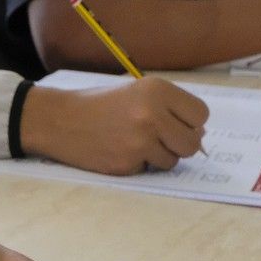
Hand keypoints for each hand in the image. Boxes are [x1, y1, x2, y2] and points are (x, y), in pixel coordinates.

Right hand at [20, 79, 208, 175]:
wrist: (59, 120)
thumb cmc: (100, 105)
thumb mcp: (137, 92)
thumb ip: (169, 108)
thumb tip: (199, 135)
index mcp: (157, 90)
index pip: (200, 115)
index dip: (191, 122)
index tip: (176, 124)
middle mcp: (152, 114)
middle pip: (192, 143)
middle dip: (180, 144)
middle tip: (161, 139)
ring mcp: (139, 141)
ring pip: (172, 161)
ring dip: (159, 156)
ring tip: (135, 143)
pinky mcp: (126, 163)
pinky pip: (149, 170)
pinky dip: (139, 164)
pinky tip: (120, 151)